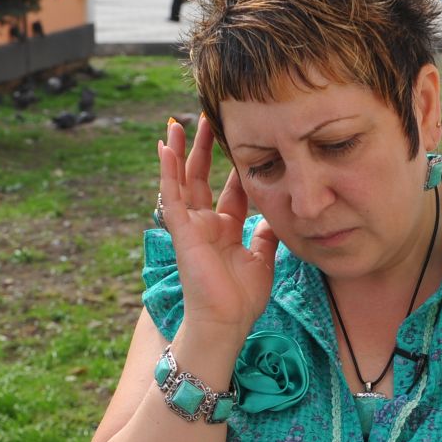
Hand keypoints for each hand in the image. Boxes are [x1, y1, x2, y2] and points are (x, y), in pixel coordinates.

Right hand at [156, 116, 278, 341]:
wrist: (226, 322)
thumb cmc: (241, 299)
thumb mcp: (263, 258)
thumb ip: (266, 234)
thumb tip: (276, 215)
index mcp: (225, 229)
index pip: (229, 189)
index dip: (233, 165)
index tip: (240, 140)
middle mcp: (205, 224)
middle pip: (201, 178)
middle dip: (204, 148)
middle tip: (206, 119)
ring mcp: (191, 226)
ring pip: (182, 181)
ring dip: (179, 151)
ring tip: (177, 123)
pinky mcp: (181, 232)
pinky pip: (171, 197)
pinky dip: (167, 172)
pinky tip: (164, 147)